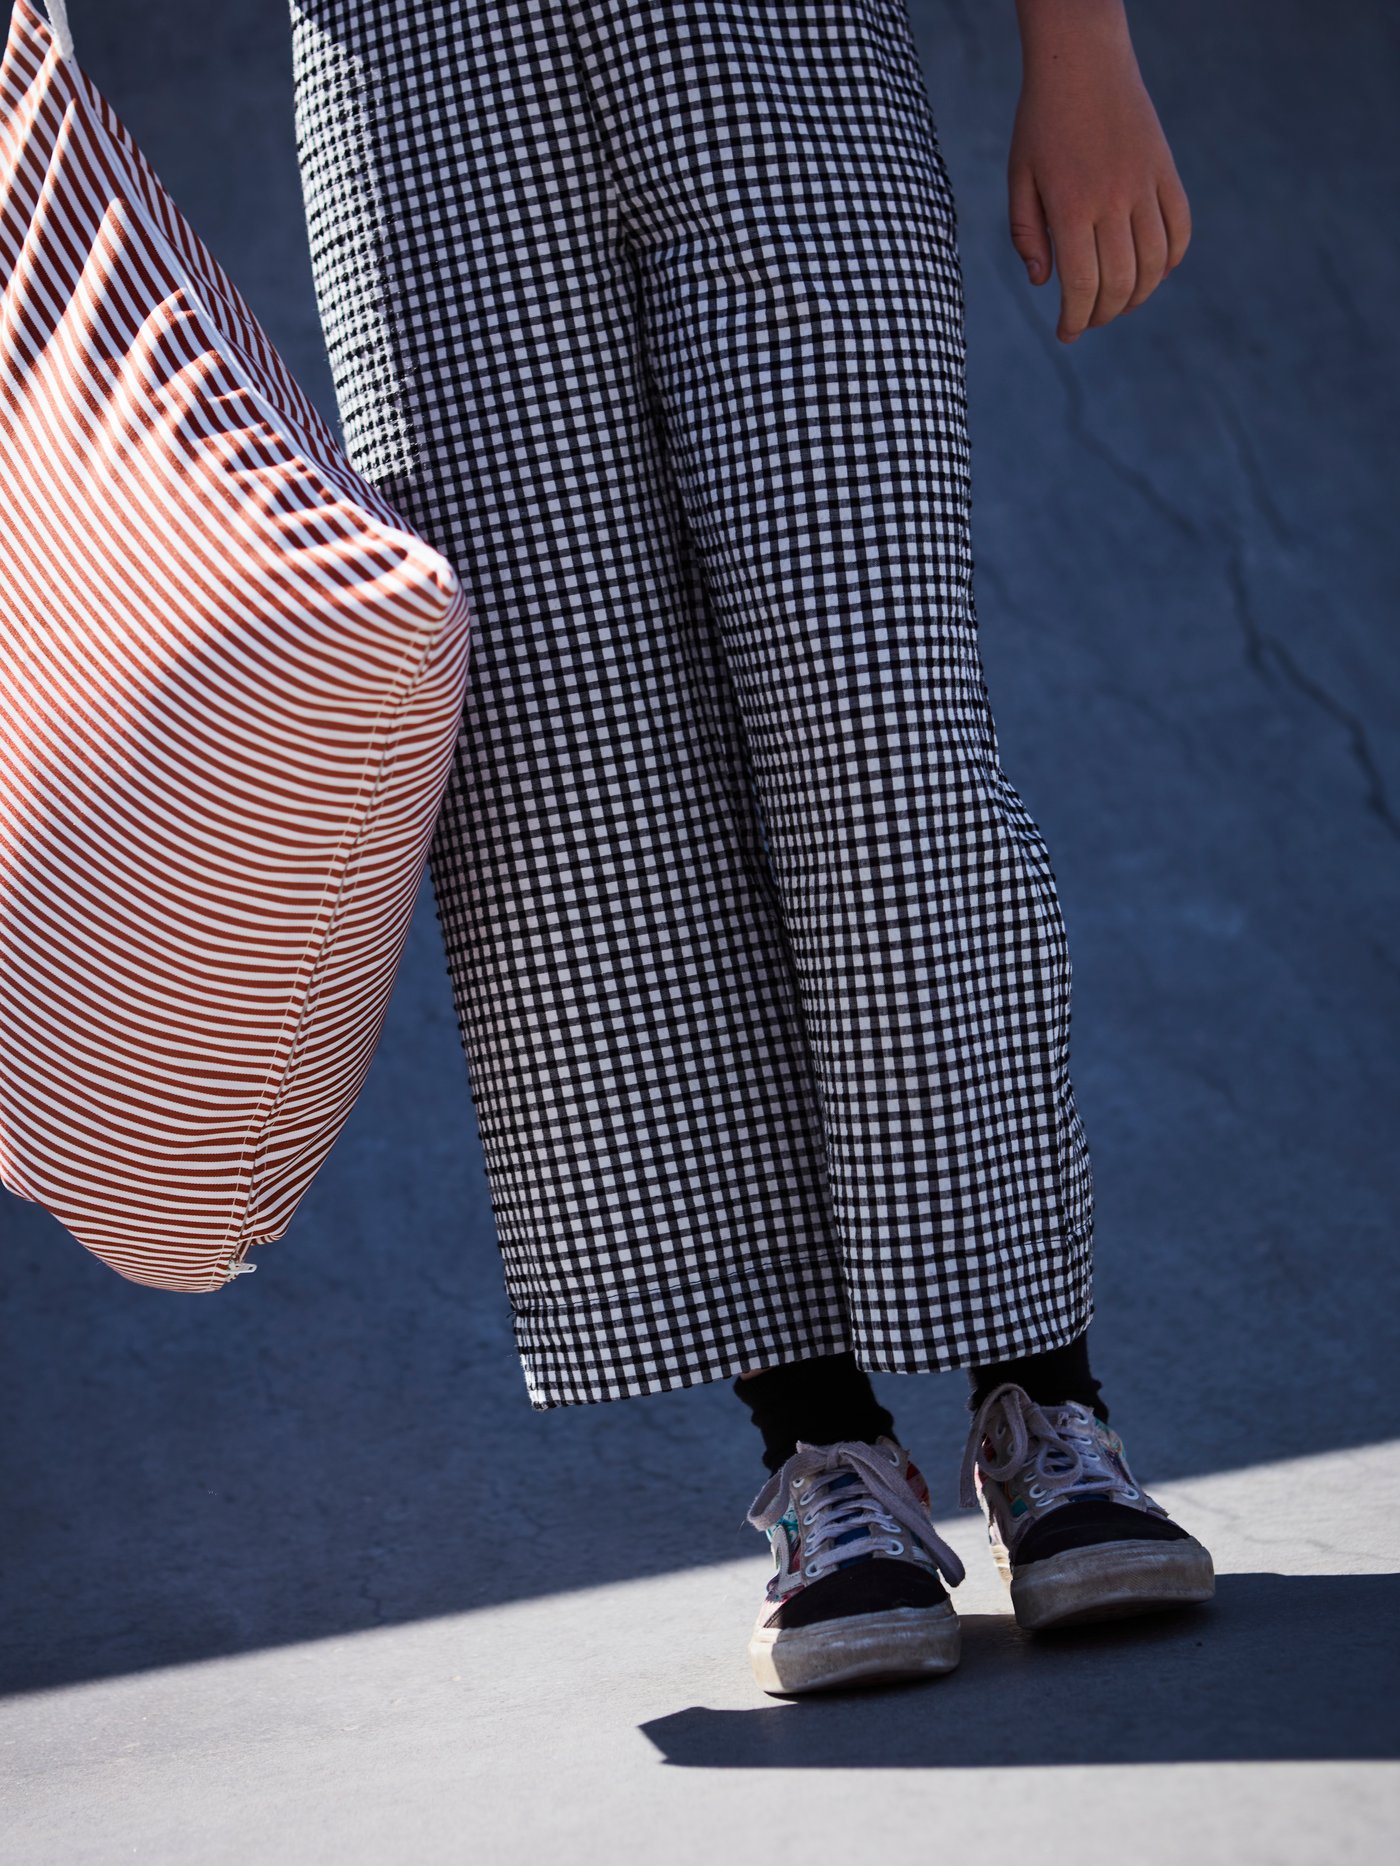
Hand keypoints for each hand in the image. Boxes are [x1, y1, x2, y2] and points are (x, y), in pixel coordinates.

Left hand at [1008, 3, 1190, 343]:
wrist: (1082, 60)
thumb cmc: (1042, 122)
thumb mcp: (1020, 177)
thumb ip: (1027, 233)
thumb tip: (1043, 283)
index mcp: (1071, 206)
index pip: (1082, 286)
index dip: (1075, 320)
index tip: (1066, 334)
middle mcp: (1112, 200)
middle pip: (1120, 283)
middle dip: (1103, 315)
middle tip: (1088, 321)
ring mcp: (1145, 185)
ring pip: (1155, 263)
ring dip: (1138, 295)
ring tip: (1118, 303)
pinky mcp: (1166, 170)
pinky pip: (1180, 229)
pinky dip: (1170, 261)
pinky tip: (1151, 272)